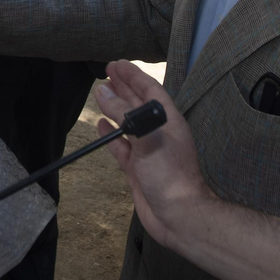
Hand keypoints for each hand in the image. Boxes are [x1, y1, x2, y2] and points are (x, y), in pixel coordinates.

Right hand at [95, 62, 212, 250]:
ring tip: (101, 94)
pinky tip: (100, 125)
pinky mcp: (137, 168)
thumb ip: (126, 114)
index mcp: (167, 120)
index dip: (133, 76)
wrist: (179, 216)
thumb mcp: (148, 138)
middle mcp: (158, 132)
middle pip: (138, 103)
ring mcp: (147, 150)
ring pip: (128, 123)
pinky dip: (110, 135)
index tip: (116, 64)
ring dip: (115, 108)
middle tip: (106, 73)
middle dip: (123, 87)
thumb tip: (103, 92)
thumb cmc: (170, 175)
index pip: (148, 90)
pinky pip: (121, 146)